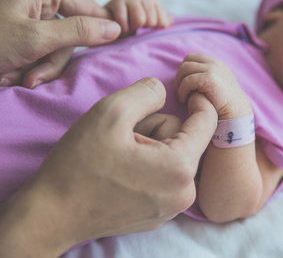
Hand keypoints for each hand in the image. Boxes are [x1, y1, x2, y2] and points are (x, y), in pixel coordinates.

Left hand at [0, 0, 121, 87]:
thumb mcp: (35, 38)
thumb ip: (79, 31)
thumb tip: (114, 28)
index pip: (85, 6)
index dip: (99, 26)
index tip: (117, 42)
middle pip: (69, 34)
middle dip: (51, 60)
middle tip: (33, 76)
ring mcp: (24, 18)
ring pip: (54, 49)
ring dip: (37, 68)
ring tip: (17, 77)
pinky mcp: (17, 35)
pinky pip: (38, 54)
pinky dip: (27, 69)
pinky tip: (9, 75)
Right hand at [0, 78, 216, 256]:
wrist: (52, 215)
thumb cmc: (79, 165)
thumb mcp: (111, 112)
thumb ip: (147, 92)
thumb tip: (164, 91)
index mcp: (179, 167)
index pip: (207, 122)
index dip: (199, 100)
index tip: (186, 90)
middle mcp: (183, 193)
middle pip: (185, 140)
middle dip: (159, 129)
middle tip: (126, 136)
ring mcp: (171, 208)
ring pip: (174, 158)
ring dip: (152, 148)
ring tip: (121, 156)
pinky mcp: (158, 215)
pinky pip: (165, 178)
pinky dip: (148, 168)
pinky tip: (121, 173)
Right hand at [105, 0, 173, 34]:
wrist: (111, 20)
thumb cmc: (132, 22)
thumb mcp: (149, 22)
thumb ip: (161, 21)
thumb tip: (171, 21)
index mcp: (153, 1)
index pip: (162, 21)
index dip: (154, 28)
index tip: (146, 27)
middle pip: (151, 21)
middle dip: (143, 28)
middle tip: (135, 26)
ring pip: (140, 20)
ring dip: (133, 28)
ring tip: (128, 26)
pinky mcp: (116, 3)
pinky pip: (124, 21)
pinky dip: (123, 28)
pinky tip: (120, 27)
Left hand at [175, 53, 251, 119]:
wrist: (236, 113)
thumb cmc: (224, 104)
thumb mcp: (216, 85)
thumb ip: (204, 78)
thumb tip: (185, 78)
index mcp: (216, 63)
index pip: (192, 57)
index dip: (183, 70)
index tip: (182, 84)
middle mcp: (214, 63)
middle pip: (187, 62)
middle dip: (179, 76)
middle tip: (180, 91)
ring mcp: (212, 69)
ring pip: (185, 69)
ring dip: (179, 83)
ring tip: (182, 96)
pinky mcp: (209, 78)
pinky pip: (188, 80)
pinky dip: (182, 90)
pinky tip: (184, 100)